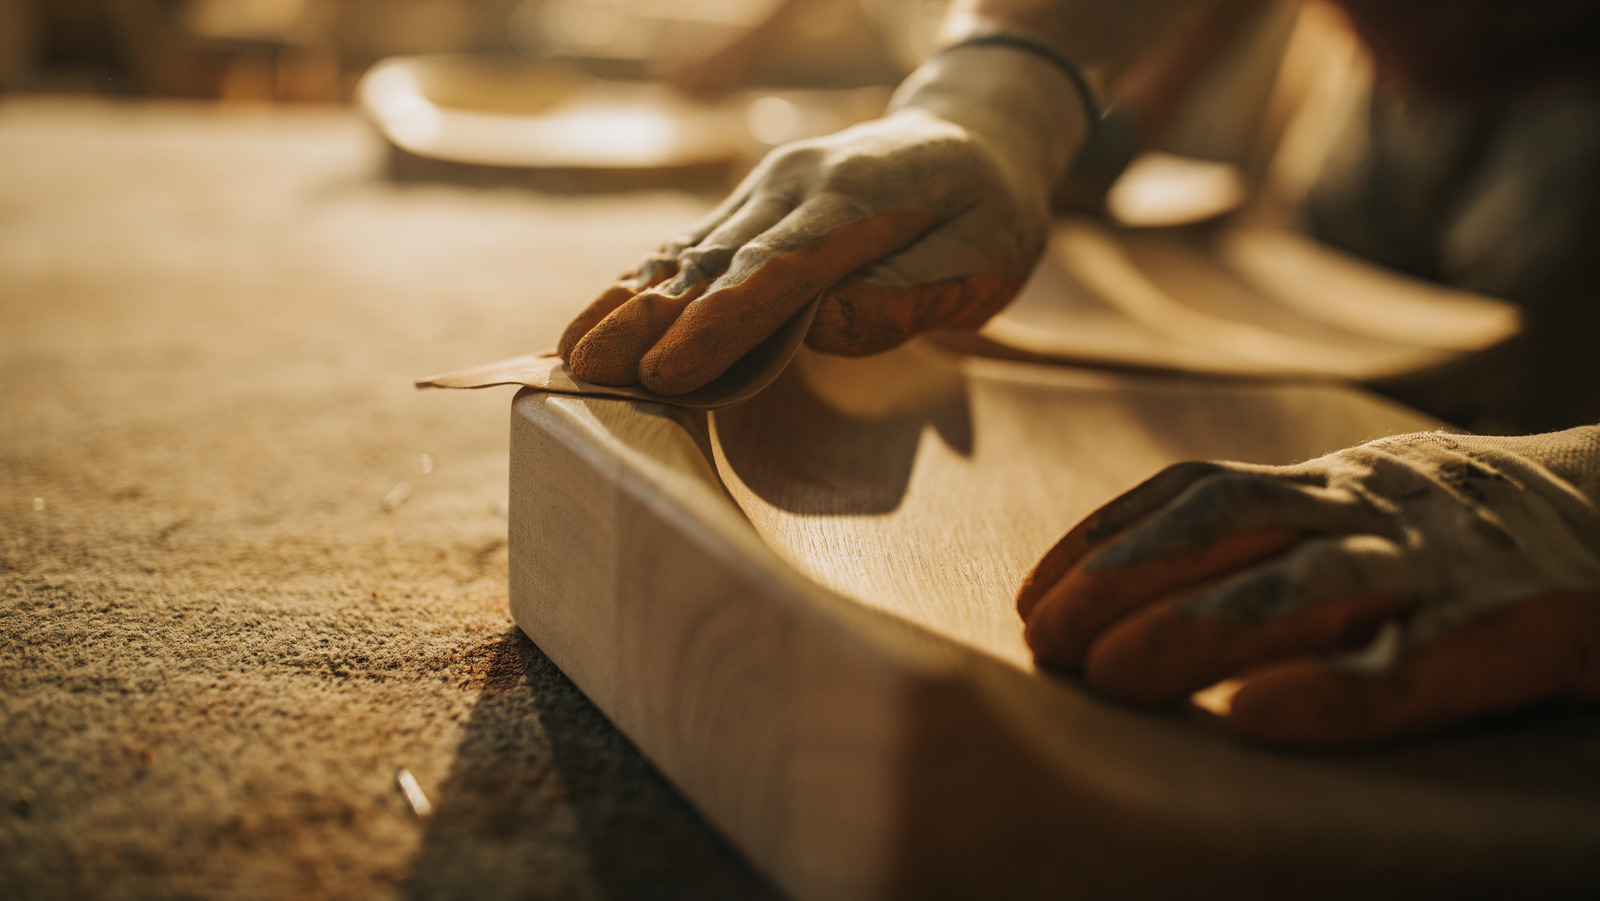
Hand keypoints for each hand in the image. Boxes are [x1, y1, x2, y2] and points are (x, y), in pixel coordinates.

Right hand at [558, 44, 1090, 394]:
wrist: (972, 132)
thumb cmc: (988, 210)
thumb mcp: (986, 255)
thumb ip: (910, 291)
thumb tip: (824, 327)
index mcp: (860, 200)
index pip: (780, 271)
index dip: (721, 324)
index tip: (667, 371)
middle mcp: (799, 183)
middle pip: (713, 261)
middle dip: (645, 320)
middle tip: (585, 371)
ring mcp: (769, 186)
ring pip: (689, 252)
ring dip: (627, 304)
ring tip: (569, 355)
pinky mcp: (753, 201)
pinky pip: (691, 246)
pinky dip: (642, 284)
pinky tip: (599, 318)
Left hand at [1016, 427, 1599, 746]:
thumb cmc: (1484, 529)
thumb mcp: (1376, 504)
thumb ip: (1286, 529)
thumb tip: (1145, 598)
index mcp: (1338, 482)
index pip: (1198, 491)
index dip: (1106, 538)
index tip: (1035, 595)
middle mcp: (1377, 507)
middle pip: (1226, 528)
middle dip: (1119, 581)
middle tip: (1043, 644)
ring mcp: (1445, 560)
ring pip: (1303, 585)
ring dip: (1193, 629)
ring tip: (1109, 676)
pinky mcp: (1517, 625)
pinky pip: (1414, 661)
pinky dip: (1333, 691)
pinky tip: (1259, 718)